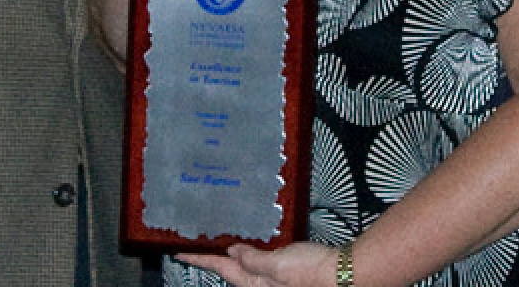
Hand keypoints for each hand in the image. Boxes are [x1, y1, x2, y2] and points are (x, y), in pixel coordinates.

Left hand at [179, 241, 336, 286]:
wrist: (339, 274)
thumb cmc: (309, 273)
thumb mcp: (276, 265)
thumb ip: (253, 259)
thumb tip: (232, 251)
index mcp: (254, 283)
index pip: (220, 268)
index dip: (199, 258)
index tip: (179, 251)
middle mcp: (261, 282)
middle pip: (230, 268)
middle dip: (213, 255)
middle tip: (196, 240)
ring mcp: (273, 276)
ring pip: (245, 263)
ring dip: (231, 252)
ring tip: (218, 237)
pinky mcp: (286, 267)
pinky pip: (261, 258)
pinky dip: (252, 248)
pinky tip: (252, 238)